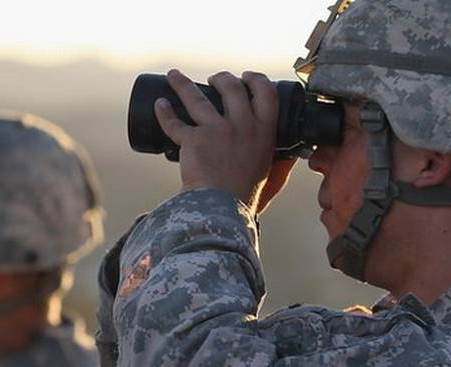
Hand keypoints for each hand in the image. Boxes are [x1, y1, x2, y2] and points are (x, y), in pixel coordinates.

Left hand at [155, 69, 293, 214]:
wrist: (222, 208)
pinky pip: (174, 122)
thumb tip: (291, 159)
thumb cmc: (244, 195)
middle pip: (231, 87)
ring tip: (174, 75)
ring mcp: (216, 130)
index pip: (265, 92)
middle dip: (221, 78)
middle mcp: (241, 125)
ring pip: (196, 97)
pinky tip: (159, 104)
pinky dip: (164, 112)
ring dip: (183, 83)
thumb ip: (280, 164)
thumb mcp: (271, 174)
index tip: (246, 76)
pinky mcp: (194, 140)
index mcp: (263, 131)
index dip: (255, 79)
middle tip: (213, 79)